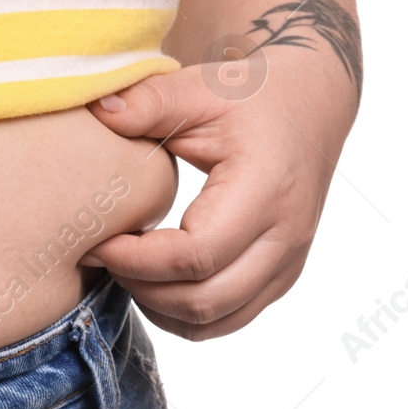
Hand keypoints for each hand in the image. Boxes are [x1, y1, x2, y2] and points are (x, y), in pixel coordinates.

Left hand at [81, 50, 356, 338]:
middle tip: (103, 256)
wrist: (309, 106)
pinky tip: (154, 280)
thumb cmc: (252, 97)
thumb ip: (149, 101)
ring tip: (126, 268)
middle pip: (205, 299)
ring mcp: (288, 261)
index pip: (196, 255)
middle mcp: (286, 235)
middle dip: (141, 287)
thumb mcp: (200, 88)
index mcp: (266, 190)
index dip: (137, 259)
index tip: (98, 241)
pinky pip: (228, 319)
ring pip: (216, 320)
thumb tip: (98, 110)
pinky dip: (184, 313)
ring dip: (160, 306)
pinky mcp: (280, 275)